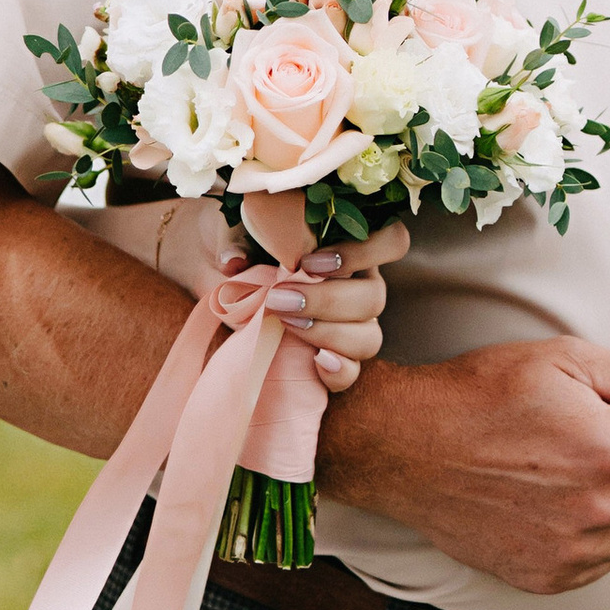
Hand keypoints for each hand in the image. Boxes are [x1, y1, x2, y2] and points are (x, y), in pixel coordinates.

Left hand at [219, 222, 408, 391]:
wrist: (218, 284)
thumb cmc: (238, 248)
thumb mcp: (234, 237)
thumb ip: (237, 242)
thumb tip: (233, 261)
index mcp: (348, 247)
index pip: (391, 242)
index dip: (364, 252)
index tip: (309, 261)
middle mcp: (359, 287)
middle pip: (375, 297)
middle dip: (327, 300)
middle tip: (279, 298)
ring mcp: (351, 326)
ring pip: (369, 337)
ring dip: (328, 332)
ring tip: (286, 324)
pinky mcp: (332, 360)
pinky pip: (351, 372)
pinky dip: (338, 370)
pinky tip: (315, 361)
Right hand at [323, 334, 609, 591]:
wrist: (405, 448)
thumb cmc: (483, 394)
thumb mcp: (565, 359)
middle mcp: (602, 509)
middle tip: (602, 438)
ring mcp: (575, 551)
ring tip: (573, 470)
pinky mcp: (550, 577)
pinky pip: (606, 560)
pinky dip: (594, 535)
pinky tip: (553, 503)